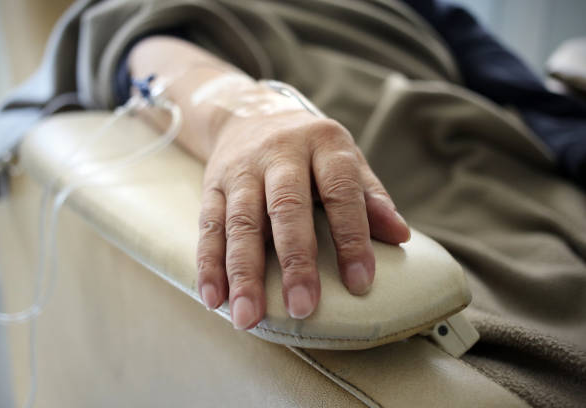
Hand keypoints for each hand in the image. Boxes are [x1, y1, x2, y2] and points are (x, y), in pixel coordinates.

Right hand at [196, 109, 409, 328]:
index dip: (352, 238)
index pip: (341, 191)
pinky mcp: (213, 185)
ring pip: (240, 222)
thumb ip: (370, 196)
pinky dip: (209, 264)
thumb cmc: (309, 149)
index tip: (360, 283)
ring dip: (243, 272)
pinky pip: (208, 226)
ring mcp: (241, 169)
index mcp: (323, 143)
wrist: (250, 116)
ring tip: (248, 317)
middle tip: (302, 308)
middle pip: (286, 207)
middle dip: (294, 260)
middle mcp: (279, 153)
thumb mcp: (344, 159)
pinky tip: (214, 298)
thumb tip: (401, 236)